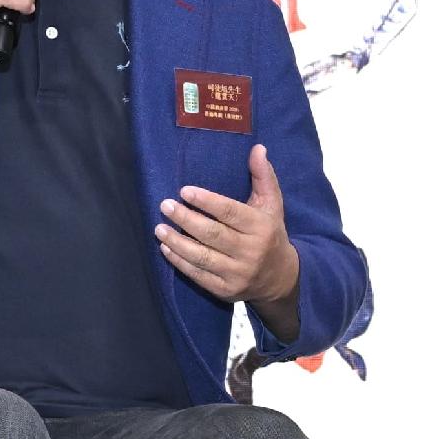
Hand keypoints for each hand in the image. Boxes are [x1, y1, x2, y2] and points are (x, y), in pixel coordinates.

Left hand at [158, 145, 301, 309]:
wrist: (280, 277)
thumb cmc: (270, 233)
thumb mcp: (273, 204)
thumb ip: (263, 176)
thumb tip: (257, 148)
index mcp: (261, 227)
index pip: (230, 212)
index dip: (207, 202)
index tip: (184, 191)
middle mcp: (250, 252)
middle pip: (212, 234)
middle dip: (186, 219)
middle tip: (165, 206)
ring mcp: (237, 273)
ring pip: (202, 257)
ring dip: (177, 242)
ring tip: (159, 229)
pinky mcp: (225, 290)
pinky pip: (198, 275)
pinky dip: (180, 262)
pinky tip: (166, 249)